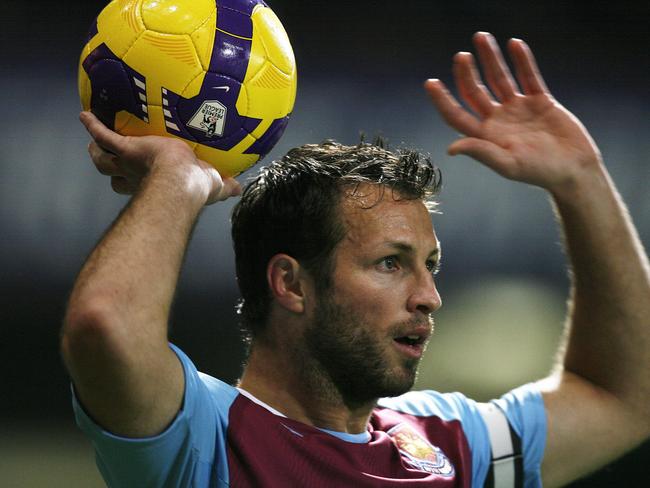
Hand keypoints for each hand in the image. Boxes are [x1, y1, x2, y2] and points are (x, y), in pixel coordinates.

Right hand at [79, 111, 240, 203]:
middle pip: (114, 176)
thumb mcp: (215, 185)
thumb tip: (240, 189)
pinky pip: (103, 135)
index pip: (141, 186)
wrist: (182, 181)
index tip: (139, 178)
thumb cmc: (197, 187)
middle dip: (110, 169)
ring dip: (96, 152)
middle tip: (106, 159)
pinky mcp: (127, 148)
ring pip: (102, 161)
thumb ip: (226, 186)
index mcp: (155, 184)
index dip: (136, 183)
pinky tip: (84, 114)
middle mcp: (137, 177)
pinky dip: (93, 125)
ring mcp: (129, 163)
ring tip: (91, 143)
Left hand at [425, 32, 601, 193]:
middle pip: (475, 91)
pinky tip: (514, 44)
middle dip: (467, 73)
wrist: (574, 169)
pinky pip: (529, 76)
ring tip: (481, 37)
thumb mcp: (508, 164)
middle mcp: (498, 120)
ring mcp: (518, 109)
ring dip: (491, 58)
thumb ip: (481, 152)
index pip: (456, 115)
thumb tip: (451, 148)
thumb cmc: (540, 172)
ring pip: (500, 78)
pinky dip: (523, 60)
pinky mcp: (540, 101)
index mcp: (485, 136)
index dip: (442, 100)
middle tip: (461, 56)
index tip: (430, 82)